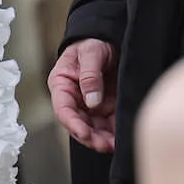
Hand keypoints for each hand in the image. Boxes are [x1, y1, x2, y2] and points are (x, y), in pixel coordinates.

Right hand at [49, 38, 116, 152]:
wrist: (109, 38)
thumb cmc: (93, 42)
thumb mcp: (90, 53)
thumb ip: (89, 76)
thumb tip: (91, 101)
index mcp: (62, 84)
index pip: (63, 109)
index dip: (73, 124)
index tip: (84, 134)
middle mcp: (75, 98)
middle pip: (78, 123)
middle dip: (90, 137)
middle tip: (104, 145)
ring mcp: (91, 105)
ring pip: (93, 128)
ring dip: (102, 139)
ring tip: (115, 145)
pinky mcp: (107, 107)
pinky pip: (109, 125)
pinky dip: (114, 133)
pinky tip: (122, 138)